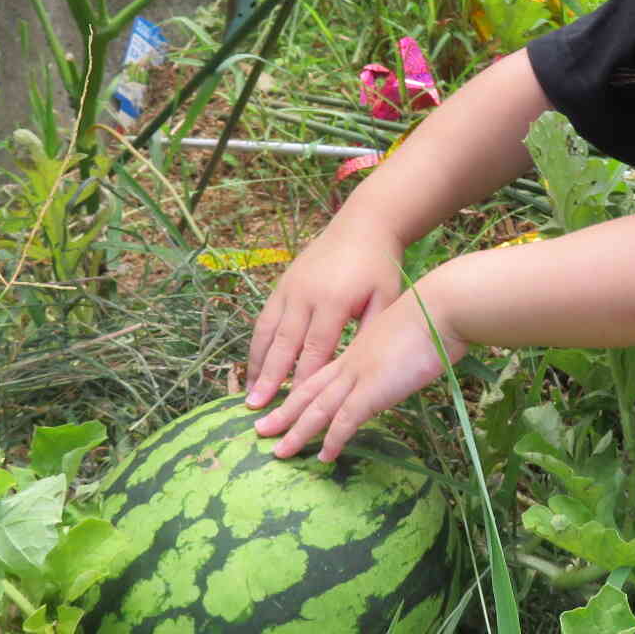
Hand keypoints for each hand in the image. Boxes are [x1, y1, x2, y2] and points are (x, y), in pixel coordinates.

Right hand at [246, 217, 403, 406]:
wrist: (363, 225)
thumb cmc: (379, 267)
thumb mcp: (385, 298)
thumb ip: (370, 331)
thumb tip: (359, 369)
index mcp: (335, 301)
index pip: (316, 348)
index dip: (304, 379)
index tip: (296, 406)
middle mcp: (306, 295)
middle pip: (284, 344)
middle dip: (270, 378)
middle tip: (256, 408)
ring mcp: (290, 288)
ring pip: (267, 332)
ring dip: (256, 365)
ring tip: (249, 395)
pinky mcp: (282, 284)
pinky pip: (265, 319)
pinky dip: (257, 345)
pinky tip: (253, 366)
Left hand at [254, 281, 467, 460]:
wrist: (441, 309)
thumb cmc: (432, 319)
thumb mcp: (404, 338)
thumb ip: (393, 354)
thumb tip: (396, 364)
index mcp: (356, 350)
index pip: (320, 374)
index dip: (299, 391)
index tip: (283, 404)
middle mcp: (350, 363)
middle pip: (308, 392)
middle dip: (283, 413)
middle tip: (260, 429)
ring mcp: (359, 376)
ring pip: (318, 408)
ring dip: (297, 432)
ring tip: (279, 451)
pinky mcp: (372, 389)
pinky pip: (346, 420)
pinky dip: (333, 440)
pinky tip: (324, 456)